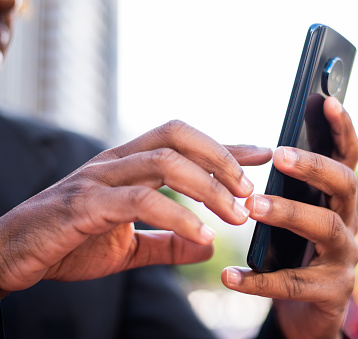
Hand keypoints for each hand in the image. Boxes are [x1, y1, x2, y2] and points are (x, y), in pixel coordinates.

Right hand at [0, 120, 271, 293]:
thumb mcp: (130, 246)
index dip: (227, 147)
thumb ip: (168, 242)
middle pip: (178, 136)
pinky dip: (177, 216)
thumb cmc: (71, 243)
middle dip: (222, 158)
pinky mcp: (86, 203)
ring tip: (237, 214)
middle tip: (251, 190)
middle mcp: (117, 161)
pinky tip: (203, 235)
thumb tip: (207, 246)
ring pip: (164, 162)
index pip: (186, 143)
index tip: (263, 154)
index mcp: (130, 165)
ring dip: (208, 186)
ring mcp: (100, 178)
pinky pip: (140, 199)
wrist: (14, 255)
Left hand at [221, 97, 357, 337]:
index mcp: (336, 201)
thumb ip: (287, 188)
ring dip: (289, 212)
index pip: (346, 158)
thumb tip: (263, 150)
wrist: (306, 311)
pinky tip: (230, 275)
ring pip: (326, 227)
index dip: (342, 130)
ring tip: (252, 205)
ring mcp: (345, 258)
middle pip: (345, 185)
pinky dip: (260, 279)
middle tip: (281, 156)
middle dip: (315, 167)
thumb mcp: (294, 217)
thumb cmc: (294, 253)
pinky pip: (295, 282)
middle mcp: (348, 223)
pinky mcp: (333, 292)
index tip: (327, 101)